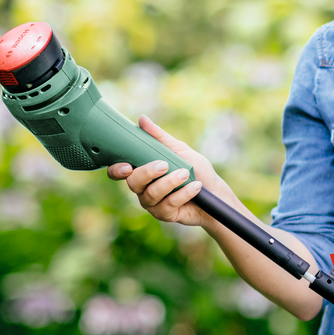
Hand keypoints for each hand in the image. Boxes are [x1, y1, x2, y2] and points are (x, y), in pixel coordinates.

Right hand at [106, 116, 227, 226]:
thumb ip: (160, 137)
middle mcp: (143, 188)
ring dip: (170, 182)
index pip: (119, 172)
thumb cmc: (196, 170)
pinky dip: (182, 194)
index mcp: (142, 172)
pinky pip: (167, 205)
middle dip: (147, 173)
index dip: (117, 170)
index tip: (128, 165)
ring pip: (150, 195)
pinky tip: (195, 187)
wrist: (216, 192)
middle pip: (133, 183)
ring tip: (186, 173)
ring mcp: (153, 203)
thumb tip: (142, 120)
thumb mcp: (179, 150)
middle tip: (165, 164)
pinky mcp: (165, 215)